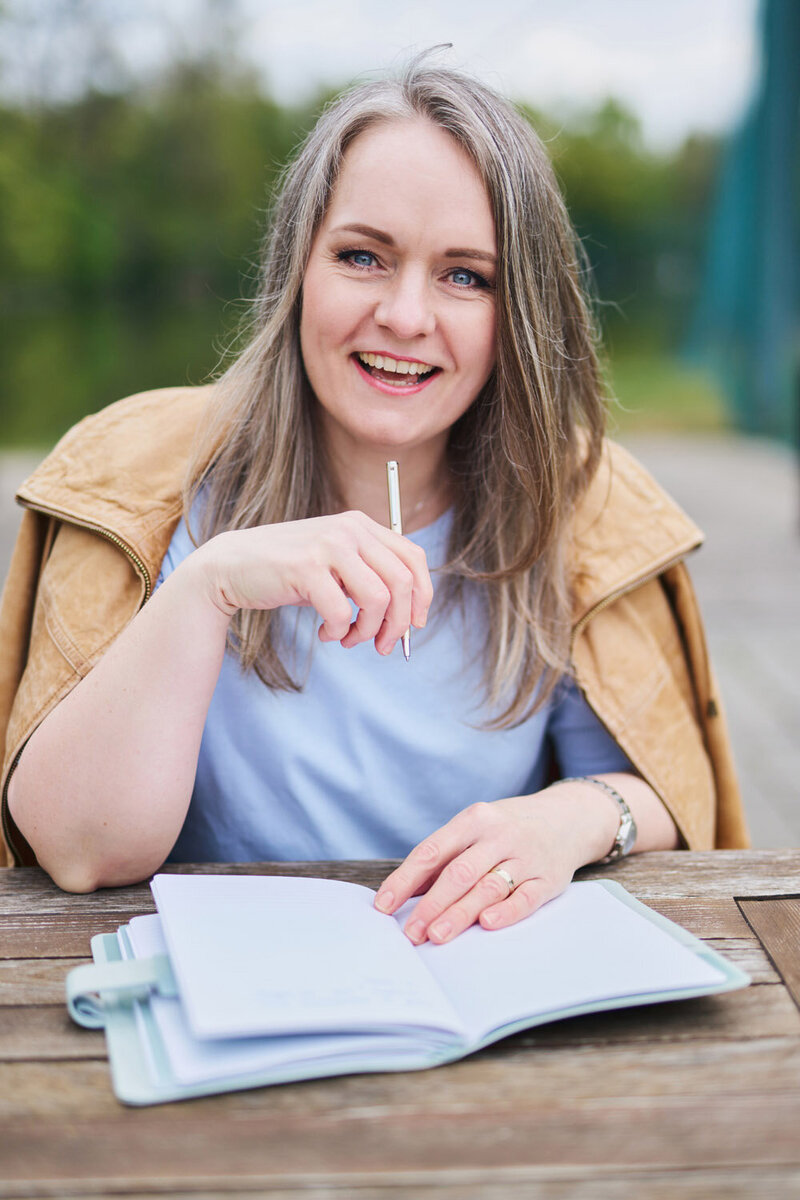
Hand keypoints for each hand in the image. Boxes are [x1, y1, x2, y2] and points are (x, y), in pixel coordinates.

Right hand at [191, 510, 432, 655]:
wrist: (231, 566)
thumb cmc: (289, 573)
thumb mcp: (335, 567)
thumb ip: (369, 580)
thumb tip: (409, 619)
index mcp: (362, 525)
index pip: (414, 558)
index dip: (422, 596)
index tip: (415, 626)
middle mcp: (350, 529)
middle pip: (403, 582)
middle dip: (399, 623)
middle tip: (383, 646)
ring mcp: (329, 546)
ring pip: (378, 599)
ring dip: (367, 631)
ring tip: (347, 639)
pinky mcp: (307, 568)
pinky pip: (341, 613)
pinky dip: (338, 633)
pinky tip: (325, 633)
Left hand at [374, 785, 620, 942]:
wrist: (568, 818)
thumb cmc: (508, 829)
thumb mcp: (475, 829)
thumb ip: (442, 858)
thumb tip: (401, 892)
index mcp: (474, 819)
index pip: (432, 851)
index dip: (405, 880)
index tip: (384, 906)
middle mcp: (499, 834)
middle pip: (459, 872)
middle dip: (431, 905)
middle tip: (411, 933)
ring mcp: (526, 855)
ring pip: (489, 886)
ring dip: (460, 914)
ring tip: (438, 936)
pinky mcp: (549, 878)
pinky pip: (526, 897)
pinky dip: (506, 911)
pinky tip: (487, 925)